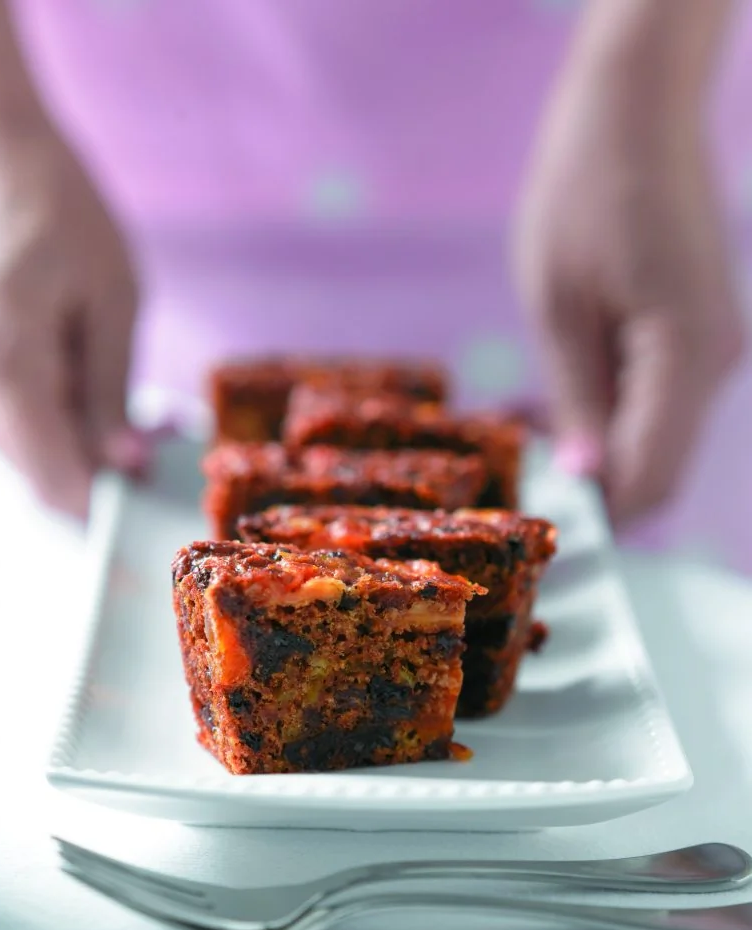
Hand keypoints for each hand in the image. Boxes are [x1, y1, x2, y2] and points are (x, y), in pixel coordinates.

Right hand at [0, 124, 146, 516]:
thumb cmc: (60, 215)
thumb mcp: (112, 299)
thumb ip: (111, 390)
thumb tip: (125, 466)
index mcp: (7, 363)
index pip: (52, 477)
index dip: (102, 504)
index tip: (143, 501)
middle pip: (35, 472)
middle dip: (94, 472)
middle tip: (145, 441)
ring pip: (21, 452)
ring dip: (72, 445)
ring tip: (114, 402)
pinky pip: (9, 424)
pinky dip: (49, 420)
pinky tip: (77, 382)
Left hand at [516, 42, 744, 524]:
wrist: (637, 109)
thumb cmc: (584, 191)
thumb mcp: (558, 306)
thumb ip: (576, 399)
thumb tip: (587, 478)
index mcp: (685, 356)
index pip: (649, 478)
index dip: (595, 513)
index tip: (535, 515)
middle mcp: (715, 362)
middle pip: (658, 468)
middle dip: (591, 484)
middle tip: (519, 463)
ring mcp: (714, 347)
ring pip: (657, 437)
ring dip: (596, 447)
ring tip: (524, 421)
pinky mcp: (700, 331)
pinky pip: (659, 400)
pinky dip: (611, 413)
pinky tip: (559, 391)